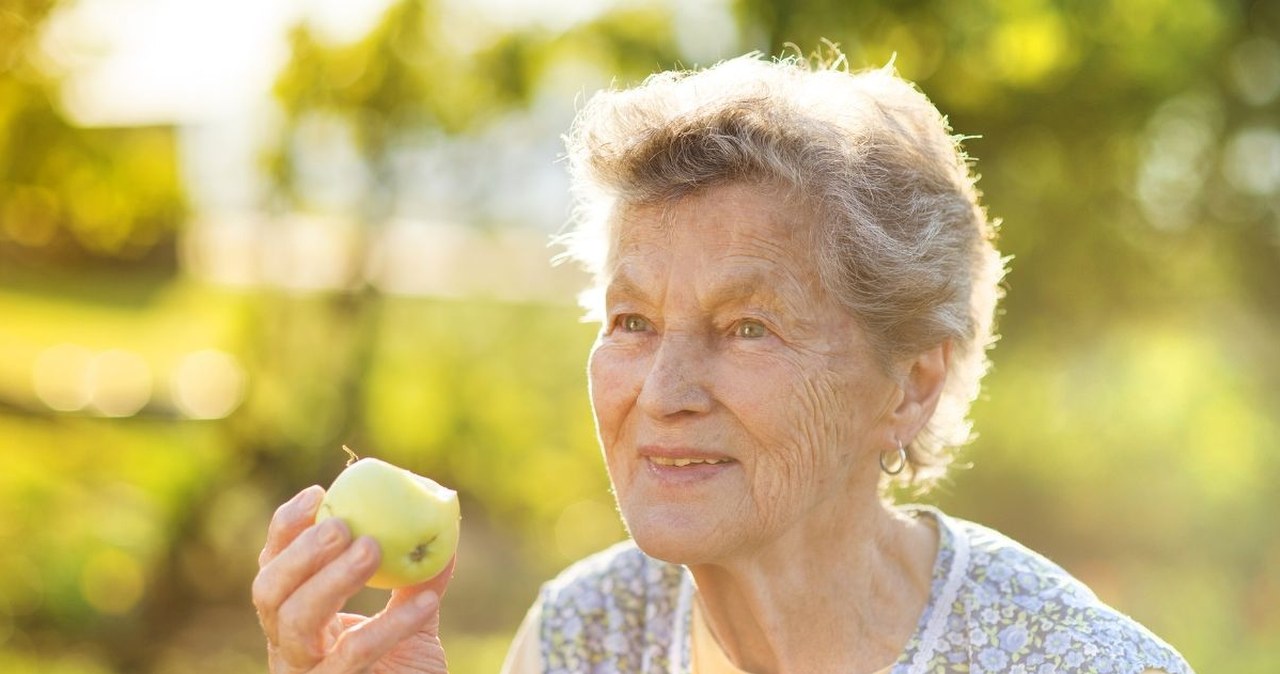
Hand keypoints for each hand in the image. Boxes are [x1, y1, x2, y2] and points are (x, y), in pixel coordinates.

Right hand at [252, 485, 455, 673]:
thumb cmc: (403, 672)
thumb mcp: (412, 619)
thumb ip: (419, 576)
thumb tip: (443, 522)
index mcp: (296, 619)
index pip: (273, 567)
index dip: (286, 529)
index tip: (318, 493)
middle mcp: (288, 648)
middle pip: (268, 594)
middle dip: (300, 554)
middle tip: (343, 525)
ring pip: (296, 624)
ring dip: (332, 580)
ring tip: (373, 549)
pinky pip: (353, 656)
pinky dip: (391, 625)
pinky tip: (427, 602)